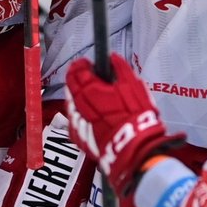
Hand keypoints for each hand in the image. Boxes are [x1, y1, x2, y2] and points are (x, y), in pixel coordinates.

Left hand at [65, 53, 183, 193]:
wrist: (132, 147)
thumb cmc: (135, 116)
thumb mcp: (133, 86)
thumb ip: (121, 69)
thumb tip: (113, 58)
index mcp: (90, 90)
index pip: (77, 72)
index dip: (80, 65)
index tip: (86, 63)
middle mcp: (79, 105)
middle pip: (71, 87)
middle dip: (77, 79)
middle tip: (86, 76)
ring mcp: (77, 122)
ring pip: (71, 104)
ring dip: (77, 97)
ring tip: (88, 96)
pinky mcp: (79, 137)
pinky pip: (75, 120)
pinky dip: (79, 114)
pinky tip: (89, 114)